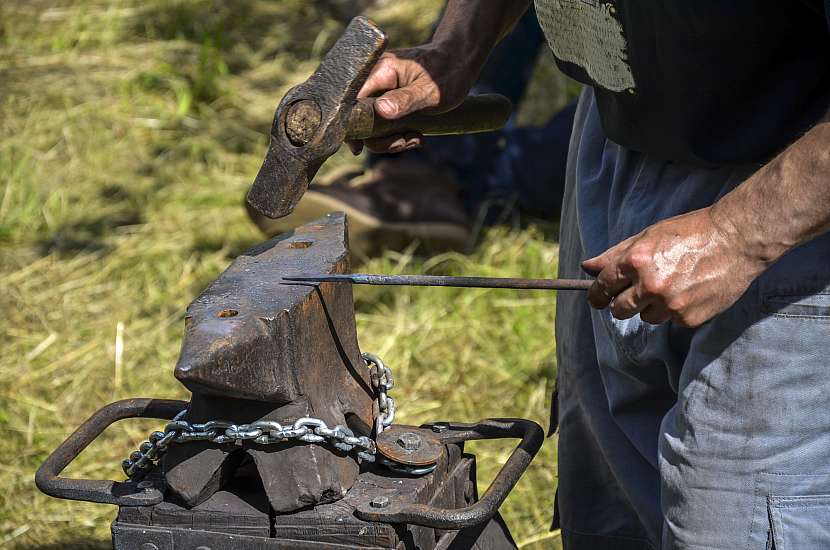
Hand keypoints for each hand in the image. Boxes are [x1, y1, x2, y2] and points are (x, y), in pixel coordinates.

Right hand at [348, 45, 475, 154]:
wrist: (459, 61)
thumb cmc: (447, 73)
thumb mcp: (429, 91)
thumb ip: (405, 100)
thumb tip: (381, 111)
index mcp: (381, 71)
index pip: (351, 101)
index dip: (352, 127)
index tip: (359, 148)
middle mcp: (375, 79)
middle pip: (359, 117)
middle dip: (380, 138)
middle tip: (405, 143)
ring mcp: (381, 90)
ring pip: (372, 124)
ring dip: (391, 139)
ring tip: (417, 140)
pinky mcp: (389, 100)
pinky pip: (384, 123)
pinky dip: (397, 134)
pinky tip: (417, 136)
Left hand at [582, 207, 766, 326]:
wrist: (736, 239)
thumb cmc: (690, 232)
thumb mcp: (648, 236)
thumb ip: (615, 254)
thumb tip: (587, 267)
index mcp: (636, 261)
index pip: (602, 288)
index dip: (596, 295)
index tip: (597, 298)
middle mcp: (650, 285)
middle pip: (619, 310)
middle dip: (622, 304)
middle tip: (635, 294)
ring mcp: (670, 304)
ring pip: (646, 317)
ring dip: (653, 307)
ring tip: (673, 285)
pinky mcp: (689, 318)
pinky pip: (672, 321)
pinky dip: (677, 310)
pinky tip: (691, 291)